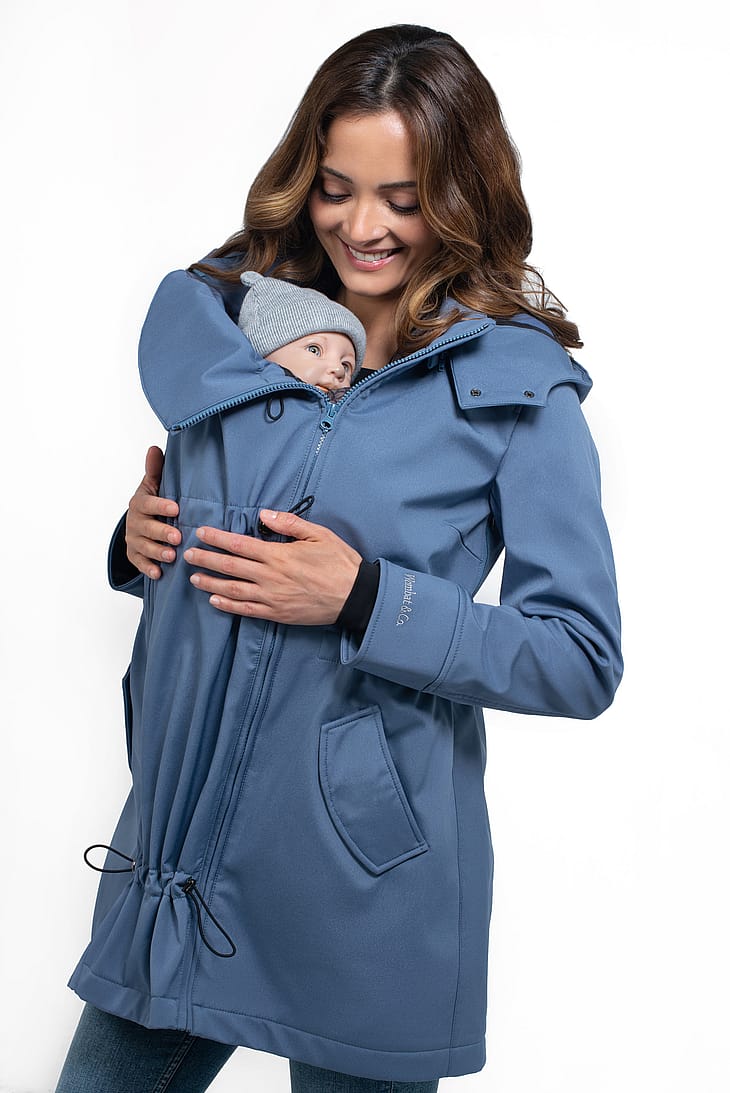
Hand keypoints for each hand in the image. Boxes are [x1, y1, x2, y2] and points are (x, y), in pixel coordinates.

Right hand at [126, 446, 180, 578]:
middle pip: (146, 528)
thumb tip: (155, 448)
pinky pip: (139, 563)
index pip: (148, 503)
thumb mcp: (154, 484)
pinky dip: (147, 569)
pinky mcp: (134, 555)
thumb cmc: (153, 502)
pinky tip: (159, 573)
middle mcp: (135, 522)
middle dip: (161, 532)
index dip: (160, 505)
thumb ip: (155, 469)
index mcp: (140, 503)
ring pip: (143, 547)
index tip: (176, 507)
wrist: (142, 520)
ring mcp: (134, 539)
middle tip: (177, 537)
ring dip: (156, 552)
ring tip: (171, 556)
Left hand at [183, 510, 361, 624]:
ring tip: (194, 578)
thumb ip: (289, 523)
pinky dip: (228, 606)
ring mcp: (272, 598)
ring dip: (210, 584)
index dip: (217, 538)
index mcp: (279, 555)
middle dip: (206, 560)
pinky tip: (215, 601)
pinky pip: (247, 610)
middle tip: (188, 555)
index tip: (201, 533)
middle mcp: (271, 577)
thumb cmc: (339, 562)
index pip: (240, 544)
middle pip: (230, 567)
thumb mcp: (319, 534)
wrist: (354, 596)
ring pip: (233, 591)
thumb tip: (264, 513)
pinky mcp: (277, 613)